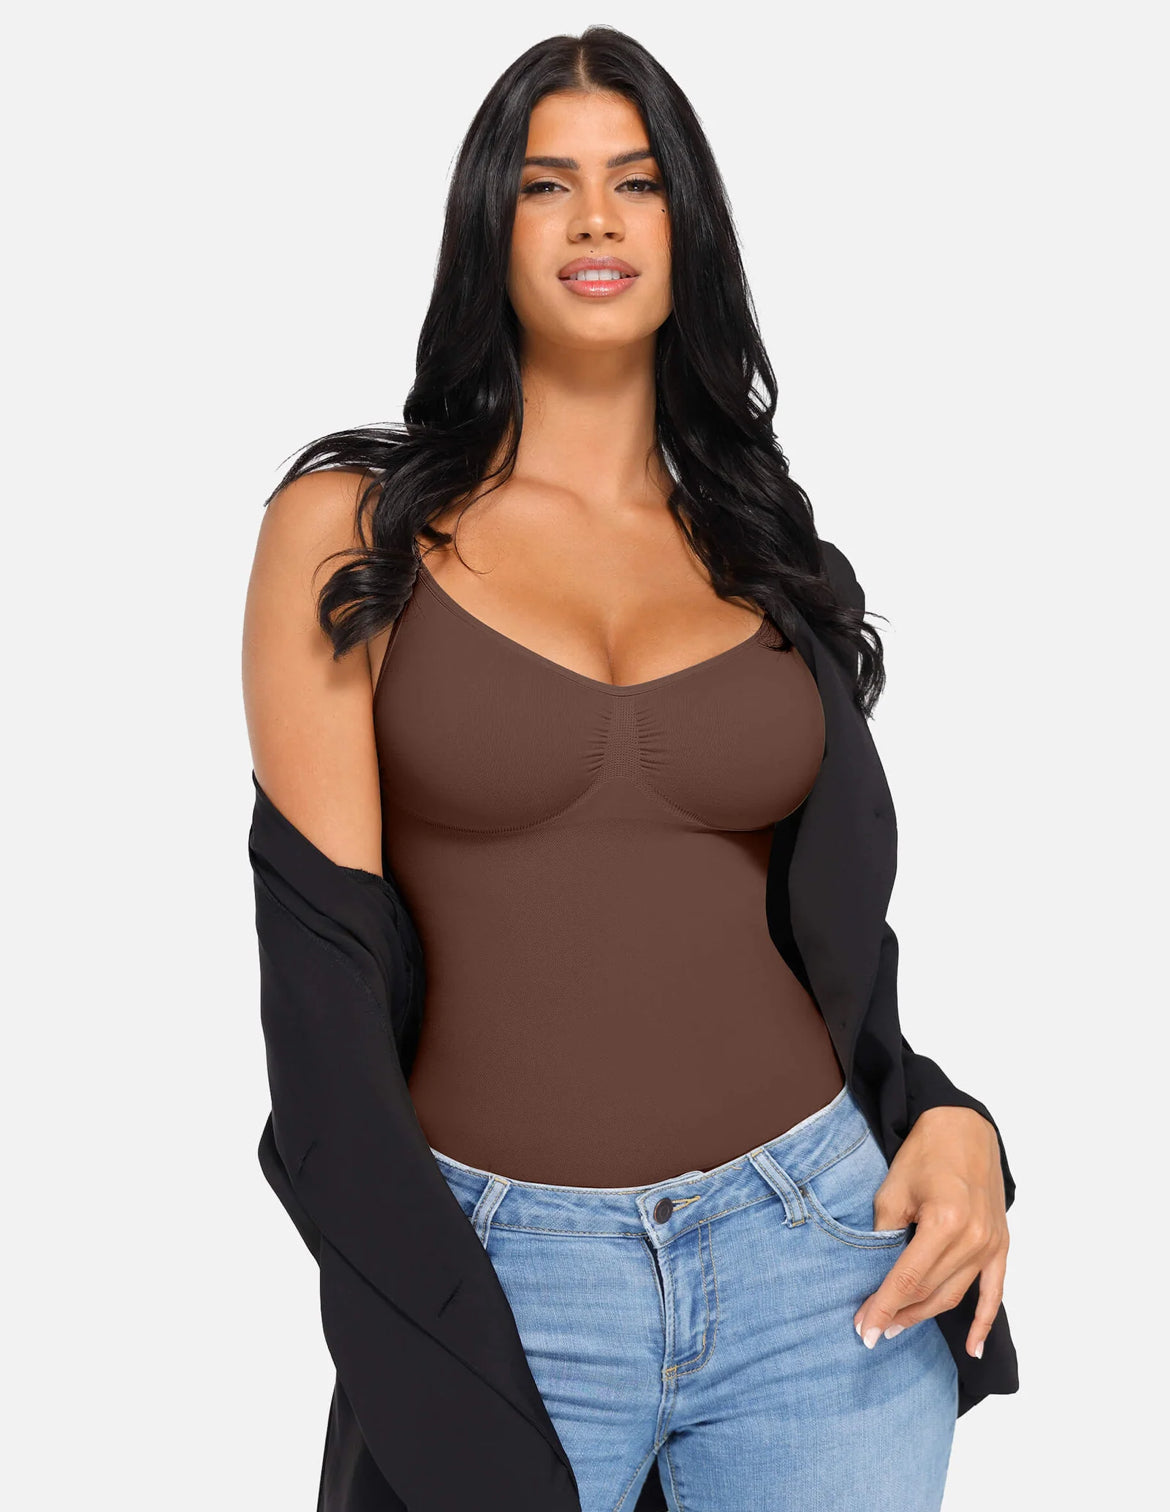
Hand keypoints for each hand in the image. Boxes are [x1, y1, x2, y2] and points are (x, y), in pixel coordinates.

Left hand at [851, 1106, 1008, 1358]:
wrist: (963, 1127)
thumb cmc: (925, 1153)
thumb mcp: (892, 1190)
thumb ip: (885, 1235)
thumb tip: (876, 1276)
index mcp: (945, 1222)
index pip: (907, 1278)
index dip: (883, 1306)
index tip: (863, 1328)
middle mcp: (974, 1238)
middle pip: (930, 1291)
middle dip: (897, 1314)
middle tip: (871, 1329)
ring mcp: (991, 1244)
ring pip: (955, 1296)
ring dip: (925, 1315)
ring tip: (897, 1327)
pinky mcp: (1001, 1245)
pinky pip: (994, 1293)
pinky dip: (984, 1323)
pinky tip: (973, 1349)